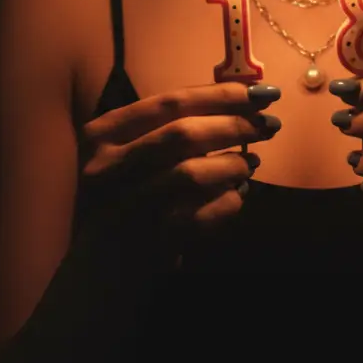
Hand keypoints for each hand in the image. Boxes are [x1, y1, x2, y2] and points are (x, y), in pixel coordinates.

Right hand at [75, 82, 281, 271]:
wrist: (94, 271)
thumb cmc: (122, 197)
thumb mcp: (128, 153)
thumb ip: (169, 125)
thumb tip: (241, 99)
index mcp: (102, 134)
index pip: (171, 101)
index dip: (222, 94)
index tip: (261, 92)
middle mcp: (106, 167)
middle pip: (184, 133)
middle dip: (235, 124)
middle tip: (269, 123)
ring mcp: (124, 207)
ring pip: (192, 173)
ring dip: (233, 164)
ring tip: (252, 163)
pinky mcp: (145, 244)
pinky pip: (200, 216)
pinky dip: (227, 203)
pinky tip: (238, 195)